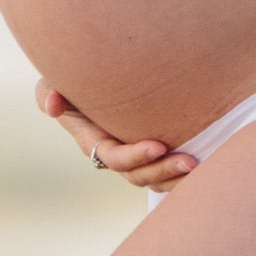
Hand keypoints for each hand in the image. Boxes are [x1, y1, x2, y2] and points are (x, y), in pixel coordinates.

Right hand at [35, 77, 197, 193]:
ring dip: (176, 177)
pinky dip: (182, 175)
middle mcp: (114, 153)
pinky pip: (166, 173)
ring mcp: (133, 156)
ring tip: (200, 167)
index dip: (134, 156)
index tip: (159, 144)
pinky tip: (208, 166)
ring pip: (154, 178)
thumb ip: (48, 90)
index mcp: (93, 140)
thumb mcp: (54, 80)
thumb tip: (52, 104)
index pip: (113, 157)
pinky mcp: (151, 151)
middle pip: (138, 174)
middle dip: (163, 170)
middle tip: (191, 161)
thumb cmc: (73, 77)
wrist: (99, 76)